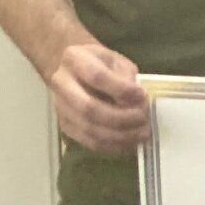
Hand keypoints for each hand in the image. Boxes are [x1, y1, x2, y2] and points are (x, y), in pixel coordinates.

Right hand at [45, 39, 149, 154]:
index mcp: (75, 59)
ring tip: (141, 134)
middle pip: (89, 108)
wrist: (69, 69)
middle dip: (121, 118)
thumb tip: (137, 101)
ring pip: (89, 129)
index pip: (97, 77)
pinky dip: (112, 146)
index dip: (122, 89)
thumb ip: (126, 76)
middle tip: (143, 119)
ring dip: (120, 136)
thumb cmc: (97, 62)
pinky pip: (89, 141)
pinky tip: (130, 143)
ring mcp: (61, 107)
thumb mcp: (114, 59)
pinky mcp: (65, 125)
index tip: (142, 95)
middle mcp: (62, 84)